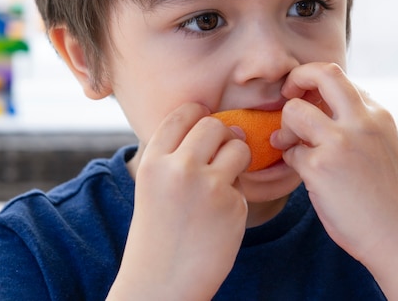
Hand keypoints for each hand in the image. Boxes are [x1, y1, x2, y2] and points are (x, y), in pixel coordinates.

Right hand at [108, 103, 250, 300]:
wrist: (160, 285)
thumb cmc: (156, 233)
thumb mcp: (153, 185)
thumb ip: (176, 154)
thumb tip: (218, 123)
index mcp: (154, 162)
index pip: (184, 114)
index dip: (199, 114)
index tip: (204, 123)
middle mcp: (180, 168)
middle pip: (215, 125)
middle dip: (221, 136)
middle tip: (218, 155)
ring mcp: (209, 187)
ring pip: (238, 147)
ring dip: (236, 159)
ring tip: (220, 182)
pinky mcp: (233, 206)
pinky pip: (244, 184)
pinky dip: (235, 195)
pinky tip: (218, 218)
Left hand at [271, 63, 397, 299]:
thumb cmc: (386, 196)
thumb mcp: (380, 146)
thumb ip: (355, 122)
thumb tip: (315, 106)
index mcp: (378, 115)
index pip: (339, 77)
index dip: (315, 83)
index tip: (307, 98)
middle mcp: (362, 121)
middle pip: (322, 73)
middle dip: (296, 77)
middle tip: (287, 95)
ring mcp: (341, 142)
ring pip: (293, 110)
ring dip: (286, 127)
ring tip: (292, 145)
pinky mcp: (321, 167)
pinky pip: (290, 152)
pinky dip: (291, 161)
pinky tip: (307, 176)